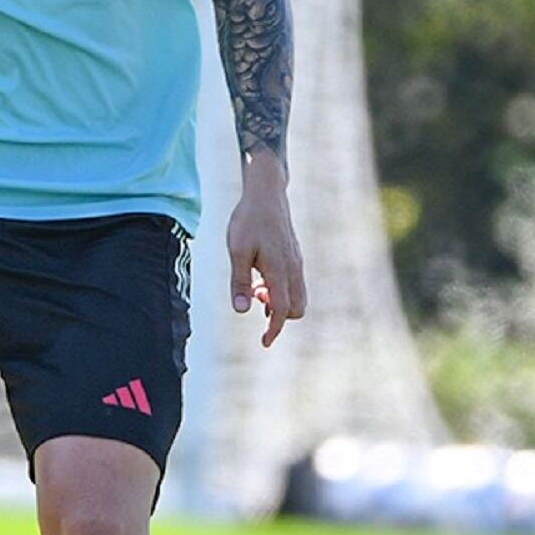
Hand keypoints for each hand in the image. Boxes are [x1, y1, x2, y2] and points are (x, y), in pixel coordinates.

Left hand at [227, 163, 305, 346]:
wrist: (266, 192)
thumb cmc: (248, 220)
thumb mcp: (237, 251)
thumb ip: (240, 282)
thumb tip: (242, 311)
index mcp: (279, 270)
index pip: (281, 310)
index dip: (273, 329)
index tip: (264, 342)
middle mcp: (293, 269)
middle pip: (295, 308)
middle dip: (277, 315)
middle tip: (254, 299)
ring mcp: (296, 262)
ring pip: (297, 296)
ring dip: (278, 302)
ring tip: (255, 287)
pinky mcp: (294, 256)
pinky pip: (294, 283)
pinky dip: (280, 289)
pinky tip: (261, 277)